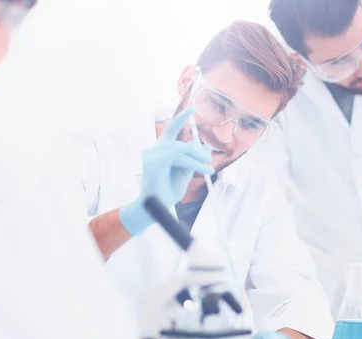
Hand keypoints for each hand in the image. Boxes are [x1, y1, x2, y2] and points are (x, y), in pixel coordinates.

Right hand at [119, 107, 213, 235]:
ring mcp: (152, 155)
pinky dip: (190, 160)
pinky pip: (177, 156)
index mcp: (160, 150)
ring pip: (182, 150)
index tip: (193, 107)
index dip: (181, 118)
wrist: (155, 209)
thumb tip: (203, 145)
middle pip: (181, 142)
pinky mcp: (155, 163)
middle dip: (197, 151)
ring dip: (197, 160)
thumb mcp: (183, 173)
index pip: (171, 129)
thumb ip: (192, 159)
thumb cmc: (167, 192)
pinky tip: (201, 166)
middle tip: (209, 159)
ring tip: (209, 170)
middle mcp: (154, 150)